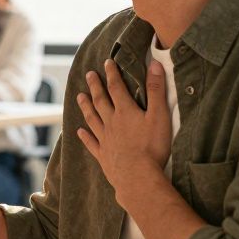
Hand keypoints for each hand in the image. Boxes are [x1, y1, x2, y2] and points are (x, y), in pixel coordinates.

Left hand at [76, 59, 171, 205]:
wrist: (137, 177)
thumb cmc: (152, 146)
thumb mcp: (159, 115)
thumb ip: (156, 90)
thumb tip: (155, 64)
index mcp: (125, 111)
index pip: (116, 87)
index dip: (112, 74)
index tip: (107, 62)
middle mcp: (111, 123)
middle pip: (101, 101)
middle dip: (95, 86)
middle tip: (88, 75)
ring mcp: (105, 139)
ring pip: (92, 119)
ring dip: (86, 107)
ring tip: (79, 97)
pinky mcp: (103, 156)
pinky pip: (91, 143)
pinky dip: (85, 136)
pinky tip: (79, 132)